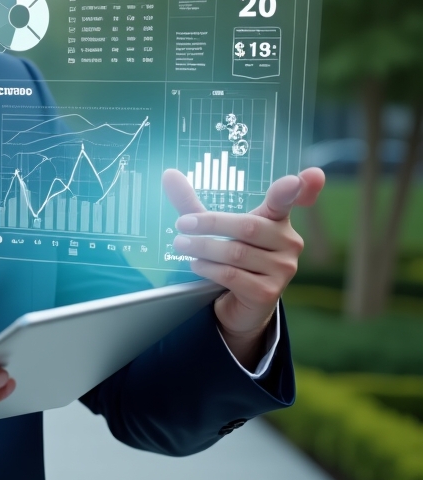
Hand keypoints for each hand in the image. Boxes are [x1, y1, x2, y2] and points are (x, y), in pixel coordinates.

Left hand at [163, 167, 325, 368]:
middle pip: (247, 226)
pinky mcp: (269, 293)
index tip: (311, 174)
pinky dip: (209, 268)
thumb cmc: (229, 257)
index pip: (287, 200)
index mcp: (277, 220)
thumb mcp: (212, 229)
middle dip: (210, 224)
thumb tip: (169, 174)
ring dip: (202, 248)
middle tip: (181, 225)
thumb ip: (191, 203)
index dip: (300, 187)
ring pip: (236, 252)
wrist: (238, 304)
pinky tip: (196, 265)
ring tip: (181, 245)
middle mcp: (288, 243)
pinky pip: (233, 275)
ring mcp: (284, 269)